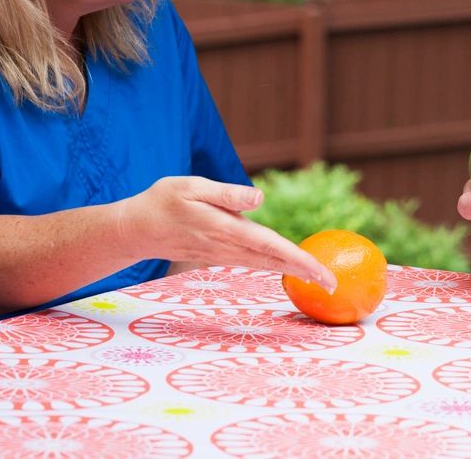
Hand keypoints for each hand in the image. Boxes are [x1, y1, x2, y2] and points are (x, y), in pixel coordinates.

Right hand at [115, 176, 336, 291]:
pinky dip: (275, 266)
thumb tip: (260, 198)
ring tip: (320, 278)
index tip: (321, 273)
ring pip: (265, 264)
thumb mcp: (191, 186)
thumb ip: (226, 193)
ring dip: (293, 271)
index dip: (298, 261)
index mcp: (225, 228)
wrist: (135, 229)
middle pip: (273, 261)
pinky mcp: (219, 255)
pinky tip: (289, 268)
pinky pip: (254, 262)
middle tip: (334, 283)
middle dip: (304, 272)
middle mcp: (227, 246)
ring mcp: (223, 254)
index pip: (270, 246)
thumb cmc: (162, 201)